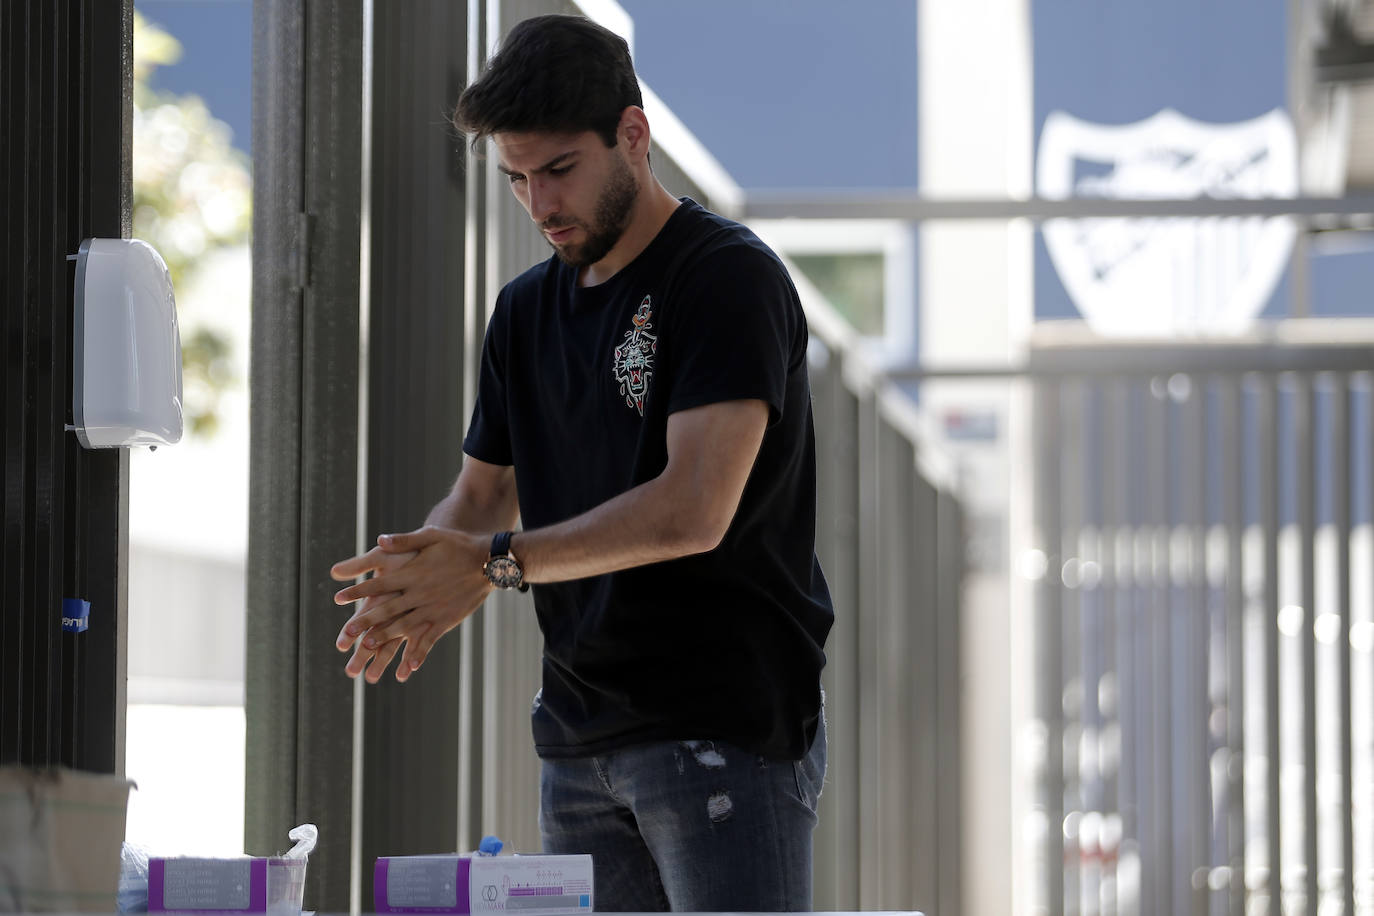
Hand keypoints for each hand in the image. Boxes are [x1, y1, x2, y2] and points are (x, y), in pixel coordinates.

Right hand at [329, 545, 416, 682]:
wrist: (438, 550)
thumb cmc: (408, 553)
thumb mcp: (384, 556)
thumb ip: (361, 564)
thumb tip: (334, 572)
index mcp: (380, 596)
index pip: (363, 617)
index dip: (351, 631)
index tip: (341, 645)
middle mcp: (393, 610)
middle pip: (375, 636)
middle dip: (363, 654)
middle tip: (350, 672)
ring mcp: (410, 617)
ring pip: (394, 643)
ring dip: (383, 661)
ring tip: (372, 678)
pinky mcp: (429, 620)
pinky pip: (421, 642)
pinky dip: (414, 657)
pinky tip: (406, 672)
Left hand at [331, 527, 492, 681]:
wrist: (490, 561)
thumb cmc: (458, 545)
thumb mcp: (431, 535)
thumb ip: (404, 540)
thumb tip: (379, 540)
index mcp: (413, 573)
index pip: (379, 584)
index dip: (357, 591)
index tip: (338, 598)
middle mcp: (420, 593)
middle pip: (387, 609)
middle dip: (365, 622)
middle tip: (346, 633)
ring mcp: (433, 609)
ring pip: (405, 627)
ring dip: (386, 638)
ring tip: (368, 648)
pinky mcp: (447, 619)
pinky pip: (430, 639)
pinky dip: (419, 652)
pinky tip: (408, 667)